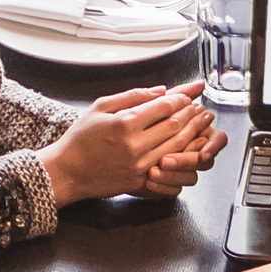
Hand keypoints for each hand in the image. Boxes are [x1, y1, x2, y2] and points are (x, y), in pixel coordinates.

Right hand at [46, 87, 209, 201]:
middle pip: (175, 126)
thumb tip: (160, 91)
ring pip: (176, 146)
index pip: (164, 107)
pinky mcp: (140, 181)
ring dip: (193, 133)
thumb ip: (132, 96)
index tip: (189, 94)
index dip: (181, 99)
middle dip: (192, 114)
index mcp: (125, 123)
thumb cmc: (80, 138)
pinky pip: (168, 167)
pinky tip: (190, 146)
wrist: (67, 172)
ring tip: (202, 123)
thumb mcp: (100, 107)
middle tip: (202, 107)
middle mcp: (135, 145)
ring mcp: (139, 166)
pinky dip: (182, 155)